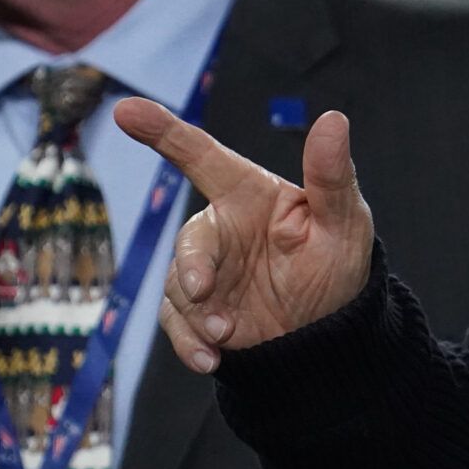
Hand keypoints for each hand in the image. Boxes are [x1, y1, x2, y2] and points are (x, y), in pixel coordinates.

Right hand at [114, 98, 374, 372]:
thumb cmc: (338, 264)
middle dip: (193, 266)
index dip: (164, 131)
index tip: (125, 108)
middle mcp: (222, 229)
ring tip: (225, 334)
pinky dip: (188, 344)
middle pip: (189, 239)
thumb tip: (333, 119)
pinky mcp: (199, 313)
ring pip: (178, 285)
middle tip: (204, 292)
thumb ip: (332, 175)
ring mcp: (207, 272)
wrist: (330, 334)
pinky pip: (177, 324)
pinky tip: (210, 359)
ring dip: (197, 314)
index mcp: (250, 194)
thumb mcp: (344, 221)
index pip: (202, 155)